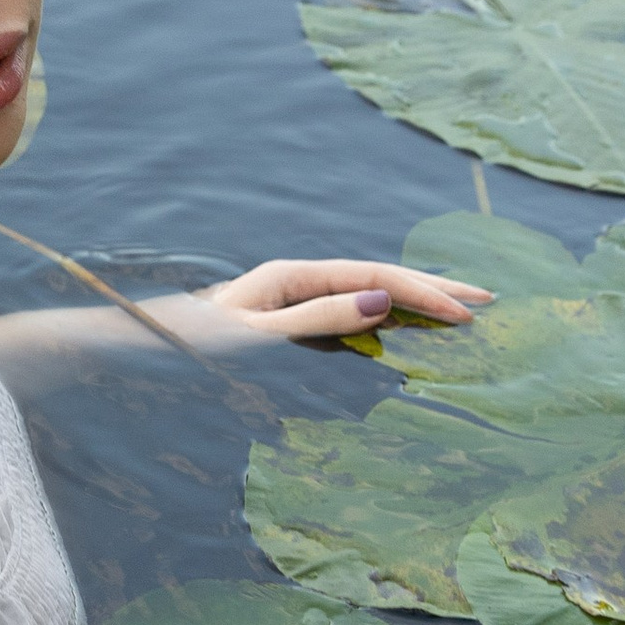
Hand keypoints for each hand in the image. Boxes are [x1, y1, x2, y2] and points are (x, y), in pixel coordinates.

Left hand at [157, 258, 493, 347]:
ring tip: (461, 312)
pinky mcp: (287, 323)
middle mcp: (297, 281)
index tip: (465, 313)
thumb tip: (380, 301)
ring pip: (368, 297)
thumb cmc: (186, 345)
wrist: (136, 349)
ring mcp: (293, 301)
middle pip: (378, 279)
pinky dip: (386, 323)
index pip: (374, 277)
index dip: (423, 293)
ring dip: (415, 305)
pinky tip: (408, 330)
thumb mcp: (253, 337)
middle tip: (488, 301)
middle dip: (433, 290)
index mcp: (292, 275)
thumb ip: (317, 320)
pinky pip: (348, 318)